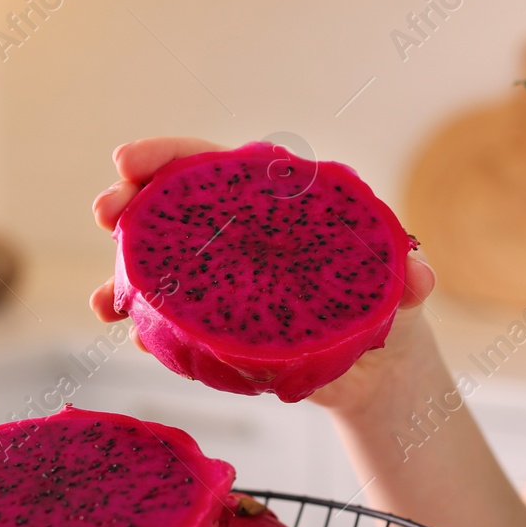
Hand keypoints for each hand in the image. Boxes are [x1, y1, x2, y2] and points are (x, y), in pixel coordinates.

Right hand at [88, 137, 436, 411]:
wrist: (380, 369)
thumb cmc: (389, 307)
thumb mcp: (402, 289)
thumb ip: (411, 279)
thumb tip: (422, 278)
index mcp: (277, 205)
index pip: (219, 167)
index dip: (171, 157)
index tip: (128, 159)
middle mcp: (240, 235)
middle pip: (175, 205)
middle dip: (131, 202)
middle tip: (104, 213)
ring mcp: (221, 280)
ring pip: (161, 263)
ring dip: (124, 274)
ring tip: (103, 300)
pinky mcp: (216, 326)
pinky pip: (171, 319)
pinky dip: (146, 328)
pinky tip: (134, 339)